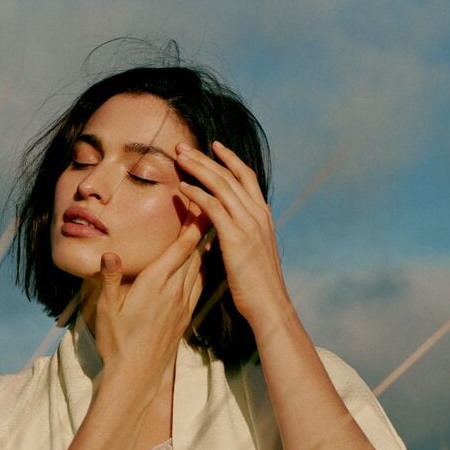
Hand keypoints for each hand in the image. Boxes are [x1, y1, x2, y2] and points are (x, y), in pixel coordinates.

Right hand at [91, 216, 206, 395]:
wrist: (137, 376)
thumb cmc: (117, 342)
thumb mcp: (106, 310)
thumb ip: (110, 280)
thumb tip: (109, 254)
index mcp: (155, 284)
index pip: (180, 246)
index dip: (191, 222)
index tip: (197, 200)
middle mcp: (175, 290)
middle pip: (195, 251)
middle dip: (203, 225)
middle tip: (210, 201)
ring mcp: (184, 303)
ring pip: (201, 265)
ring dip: (207, 243)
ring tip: (213, 222)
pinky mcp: (186, 314)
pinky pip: (200, 283)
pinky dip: (205, 265)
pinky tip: (206, 259)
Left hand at [173, 141, 289, 330]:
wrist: (270, 304)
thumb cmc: (259, 284)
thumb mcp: (256, 252)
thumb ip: (246, 234)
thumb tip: (233, 228)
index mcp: (263, 215)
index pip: (246, 177)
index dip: (230, 159)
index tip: (214, 146)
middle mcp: (258, 214)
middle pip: (230, 175)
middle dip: (205, 157)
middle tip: (183, 146)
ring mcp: (248, 224)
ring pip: (221, 185)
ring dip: (198, 168)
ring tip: (179, 157)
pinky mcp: (236, 237)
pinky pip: (214, 208)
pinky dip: (197, 194)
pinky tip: (182, 187)